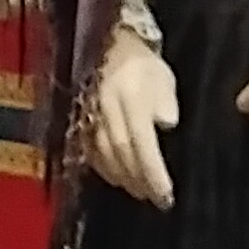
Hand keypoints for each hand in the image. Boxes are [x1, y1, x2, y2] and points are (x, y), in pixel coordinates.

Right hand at [85, 28, 179, 209]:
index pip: (141, 142)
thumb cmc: (145, 68)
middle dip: (139, 180)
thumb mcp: (164, 79)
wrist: (112, 47)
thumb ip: (166, 102)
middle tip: (156, 200)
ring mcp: (91, 115)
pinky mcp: (81, 118)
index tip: (166, 194)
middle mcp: (108, 109)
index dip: (153, 172)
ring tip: (138, 192)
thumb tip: (167, 124)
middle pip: (121, 153)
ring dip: (121, 178)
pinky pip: (89, 149)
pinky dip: (102, 168)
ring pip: (104, 154)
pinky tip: (115, 178)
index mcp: (130, 99)